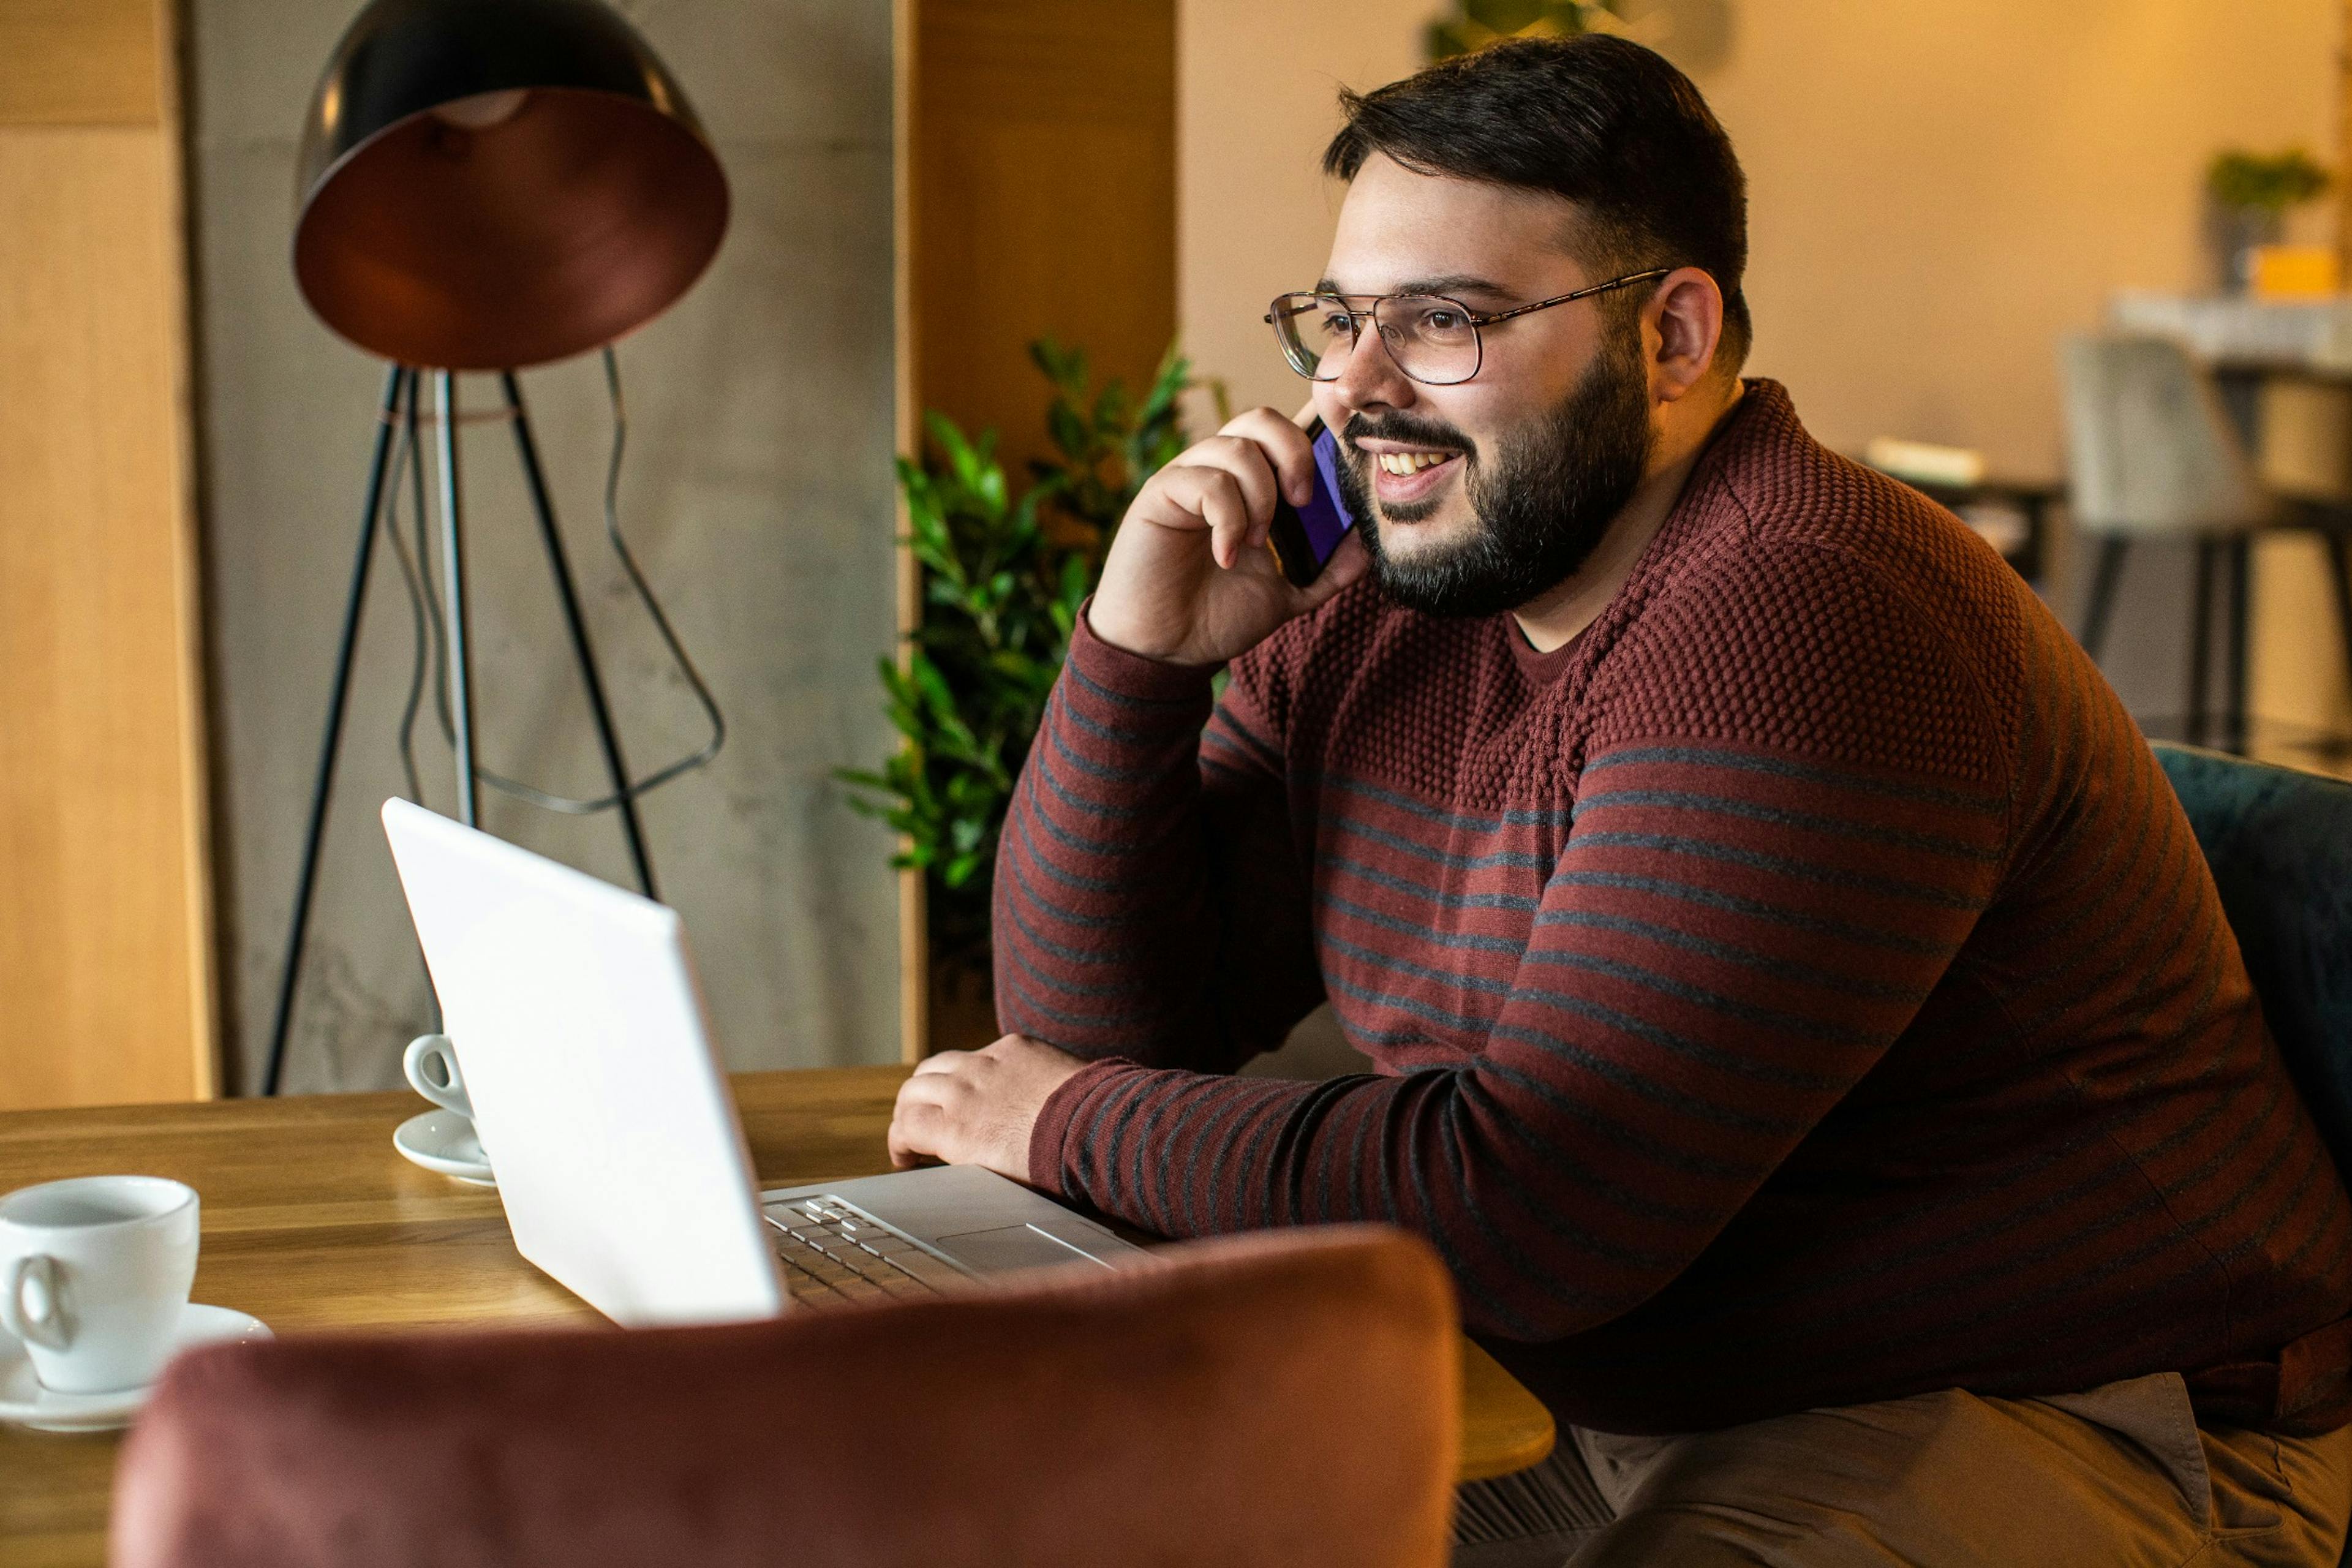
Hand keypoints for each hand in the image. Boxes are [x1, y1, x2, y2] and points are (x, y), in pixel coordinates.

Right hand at [887, 1034, 1088, 1182]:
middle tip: (914, 1125)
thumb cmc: (1056, 1167)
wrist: (1101, 1129)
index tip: (905, 1155)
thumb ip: (967, 1160)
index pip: (904, 1127)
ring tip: (940, 1097)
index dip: (898, 1142)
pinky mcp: (1015, 1046)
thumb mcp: (999, 1180)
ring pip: (940, 1063)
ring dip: (932, 1082)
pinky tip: (989, 1081)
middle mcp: (963, 1092)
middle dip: (908, 1110)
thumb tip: (956, 1161)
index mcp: (955, 1131)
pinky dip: (976, 1067)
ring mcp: (988, 1063)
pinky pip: (982, 1051)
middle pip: (913, 1090)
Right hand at [1088, 406, 1369, 666]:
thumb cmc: (1217, 616)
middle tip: (1302, 502)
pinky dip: (1228, 518)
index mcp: (1251, 487)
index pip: (1285, 434)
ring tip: (1256, 544)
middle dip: (1294, 454)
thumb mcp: (1288, 595)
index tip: (1340, 461)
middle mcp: (1218, 473)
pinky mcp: (1160, 494)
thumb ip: (1328, 572)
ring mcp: (1187, 479)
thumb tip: (1368, 545)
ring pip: (1237, 447)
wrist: (1165, 650)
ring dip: (1260, 497)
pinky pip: (1206, 479)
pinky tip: (1227, 556)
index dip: (1315, 432)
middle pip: (1262, 419)